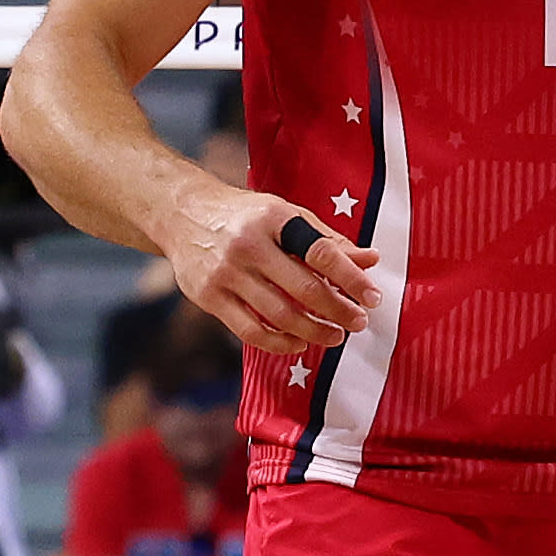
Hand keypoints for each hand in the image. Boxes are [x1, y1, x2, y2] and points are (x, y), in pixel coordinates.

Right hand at [171, 186, 376, 357]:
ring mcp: (226, 272)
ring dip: (313, 331)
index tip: (373, 298)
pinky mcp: (208, 296)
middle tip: (358, 323)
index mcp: (275, 218)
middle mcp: (249, 244)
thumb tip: (370, 260)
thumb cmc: (246, 216)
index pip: (322, 252)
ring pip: (279, 314)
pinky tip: (298, 342)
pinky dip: (279, 343)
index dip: (352, 278)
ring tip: (334, 336)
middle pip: (304, 288)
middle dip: (338, 311)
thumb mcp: (286, 215)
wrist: (181, 213)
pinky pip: (249, 331)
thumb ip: (327, 240)